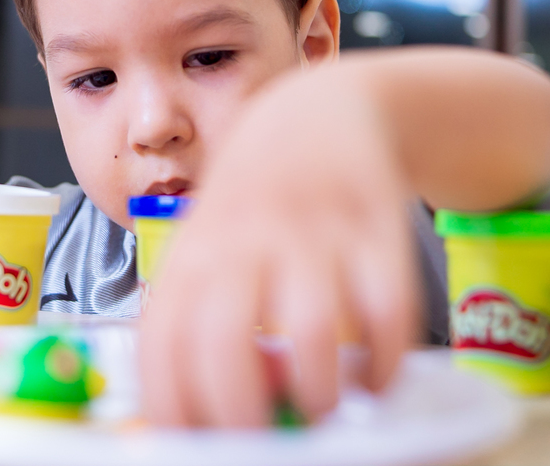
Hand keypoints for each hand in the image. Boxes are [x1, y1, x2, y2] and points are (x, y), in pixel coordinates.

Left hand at [140, 67, 421, 426]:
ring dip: (318, 395)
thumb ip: (191, 322)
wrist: (321, 117)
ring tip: (322, 410)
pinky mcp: (376, 230)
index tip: (197, 446)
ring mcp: (313, 234)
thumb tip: (177, 422)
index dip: (176, 412)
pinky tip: (373, 377)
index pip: (163, 348)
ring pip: (312, 333)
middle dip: (242, 418)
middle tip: (263, 443)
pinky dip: (383, 365)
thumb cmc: (253, 206)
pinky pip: (387, 313)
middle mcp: (246, 243)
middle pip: (226, 345)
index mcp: (193, 256)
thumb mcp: (204, 248)